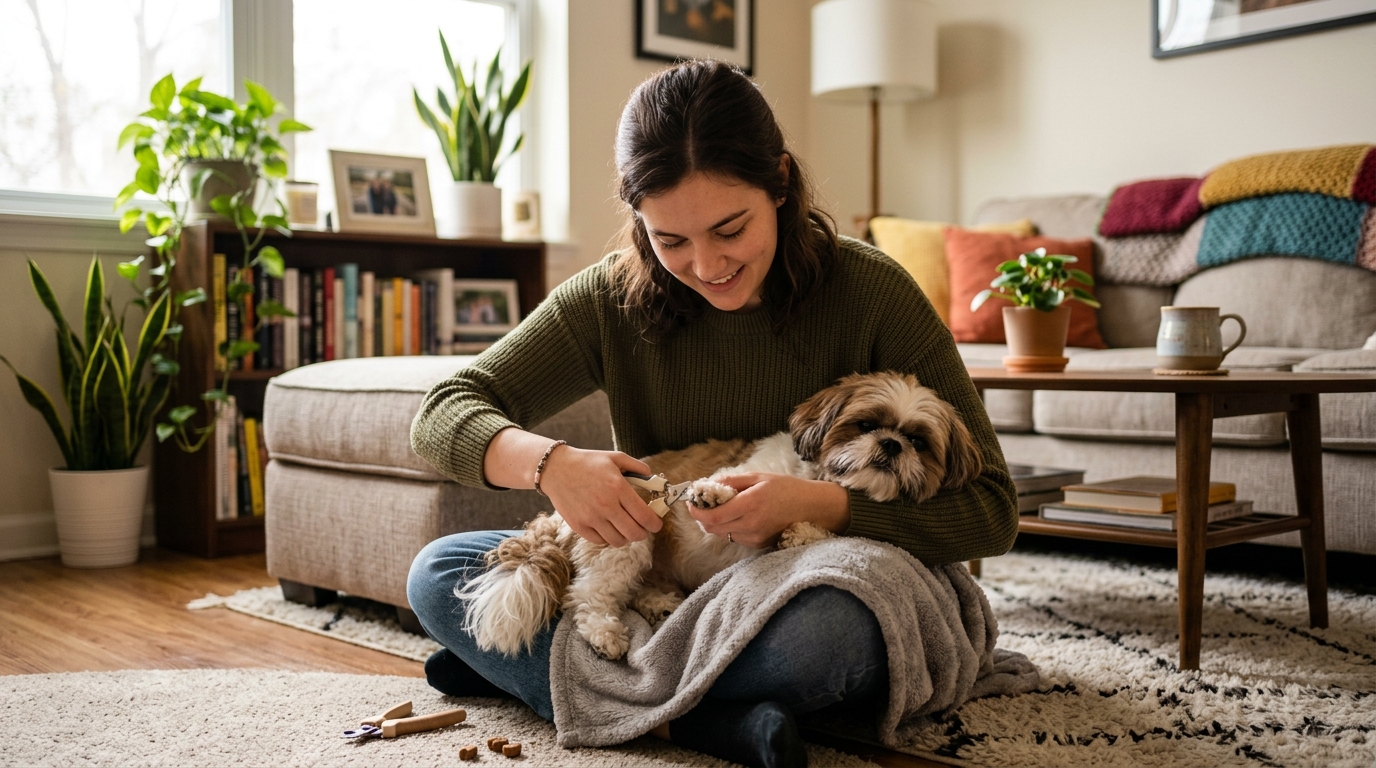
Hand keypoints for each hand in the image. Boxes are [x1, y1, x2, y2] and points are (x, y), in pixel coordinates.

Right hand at [539, 446, 662, 546]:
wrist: (556, 468)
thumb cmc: (588, 462)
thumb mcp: (615, 457)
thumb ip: (638, 467)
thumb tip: (654, 479)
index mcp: (618, 488)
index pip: (644, 516)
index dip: (655, 524)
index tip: (656, 524)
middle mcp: (606, 505)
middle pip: (634, 533)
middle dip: (643, 533)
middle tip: (643, 528)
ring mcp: (591, 518)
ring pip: (618, 541)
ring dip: (626, 537)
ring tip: (625, 528)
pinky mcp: (579, 526)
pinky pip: (601, 541)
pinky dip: (608, 537)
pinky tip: (608, 527)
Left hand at [688, 473, 849, 548]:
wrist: (812, 507)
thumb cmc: (786, 488)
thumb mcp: (757, 477)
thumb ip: (730, 482)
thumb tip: (706, 485)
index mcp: (750, 504)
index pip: (712, 517)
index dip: (696, 512)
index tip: (691, 503)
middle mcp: (751, 524)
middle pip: (713, 528)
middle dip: (703, 517)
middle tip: (703, 503)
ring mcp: (755, 537)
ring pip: (722, 534)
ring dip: (717, 522)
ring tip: (726, 508)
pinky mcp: (759, 545)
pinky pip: (736, 537)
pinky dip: (730, 528)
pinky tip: (740, 517)